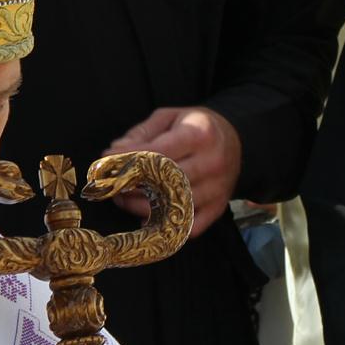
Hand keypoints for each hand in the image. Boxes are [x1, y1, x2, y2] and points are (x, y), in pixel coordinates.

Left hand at [106, 106, 241, 236]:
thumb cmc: (195, 127)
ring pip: (174, 206)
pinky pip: (190, 227)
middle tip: (111, 186)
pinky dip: (166, 227)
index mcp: (200, 134)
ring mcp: (218, 188)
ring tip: (123, 200)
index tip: (108, 163)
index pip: (158, 152)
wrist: (237, 140)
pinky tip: (147, 219)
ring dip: (141, 207)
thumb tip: (114, 152)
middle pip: (165, 182)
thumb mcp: (170, 117)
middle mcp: (213, 162)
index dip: (129, 160)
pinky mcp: (218, 208)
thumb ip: (140, 133)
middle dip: (131, 186)